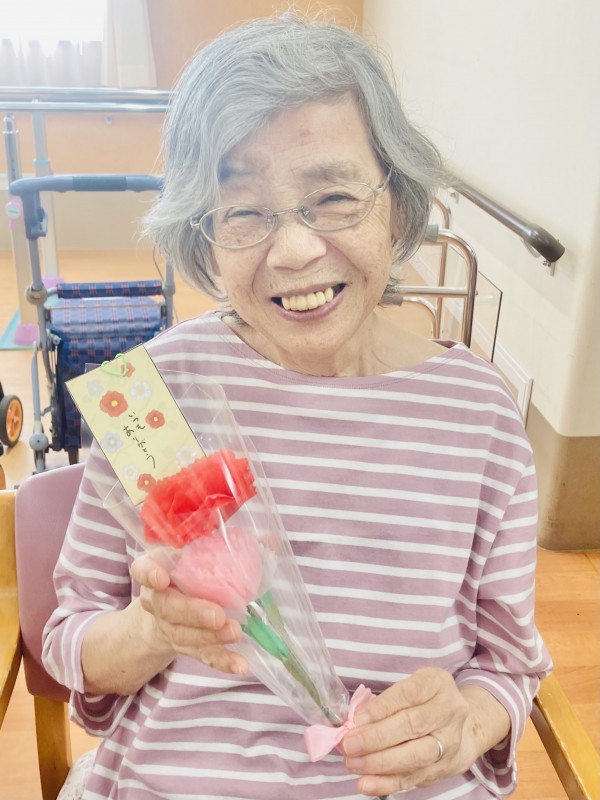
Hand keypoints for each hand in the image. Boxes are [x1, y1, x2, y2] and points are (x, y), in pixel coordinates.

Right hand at [130, 552, 247, 674]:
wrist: (167, 610)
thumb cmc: (188, 572)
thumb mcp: (200, 554)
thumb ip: (232, 546)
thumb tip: (270, 539)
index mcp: (159, 569)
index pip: (144, 569)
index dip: (150, 573)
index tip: (161, 577)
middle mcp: (158, 600)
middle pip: (169, 608)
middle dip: (193, 612)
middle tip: (217, 615)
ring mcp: (170, 627)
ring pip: (184, 635)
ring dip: (210, 637)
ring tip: (235, 632)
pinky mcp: (186, 647)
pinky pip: (203, 655)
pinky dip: (222, 661)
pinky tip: (241, 665)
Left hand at [342, 668, 472, 795]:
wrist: (460, 726)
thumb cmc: (425, 700)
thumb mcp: (410, 687)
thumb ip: (386, 701)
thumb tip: (355, 722)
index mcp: (437, 683)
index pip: (408, 694)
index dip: (381, 707)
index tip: (357, 719)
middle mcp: (449, 711)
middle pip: (412, 725)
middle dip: (376, 737)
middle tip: (349, 744)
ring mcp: (450, 742)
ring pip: (415, 756)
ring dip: (379, 762)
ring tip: (353, 763)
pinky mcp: (445, 768)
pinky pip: (414, 778)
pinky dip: (387, 783)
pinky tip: (366, 784)